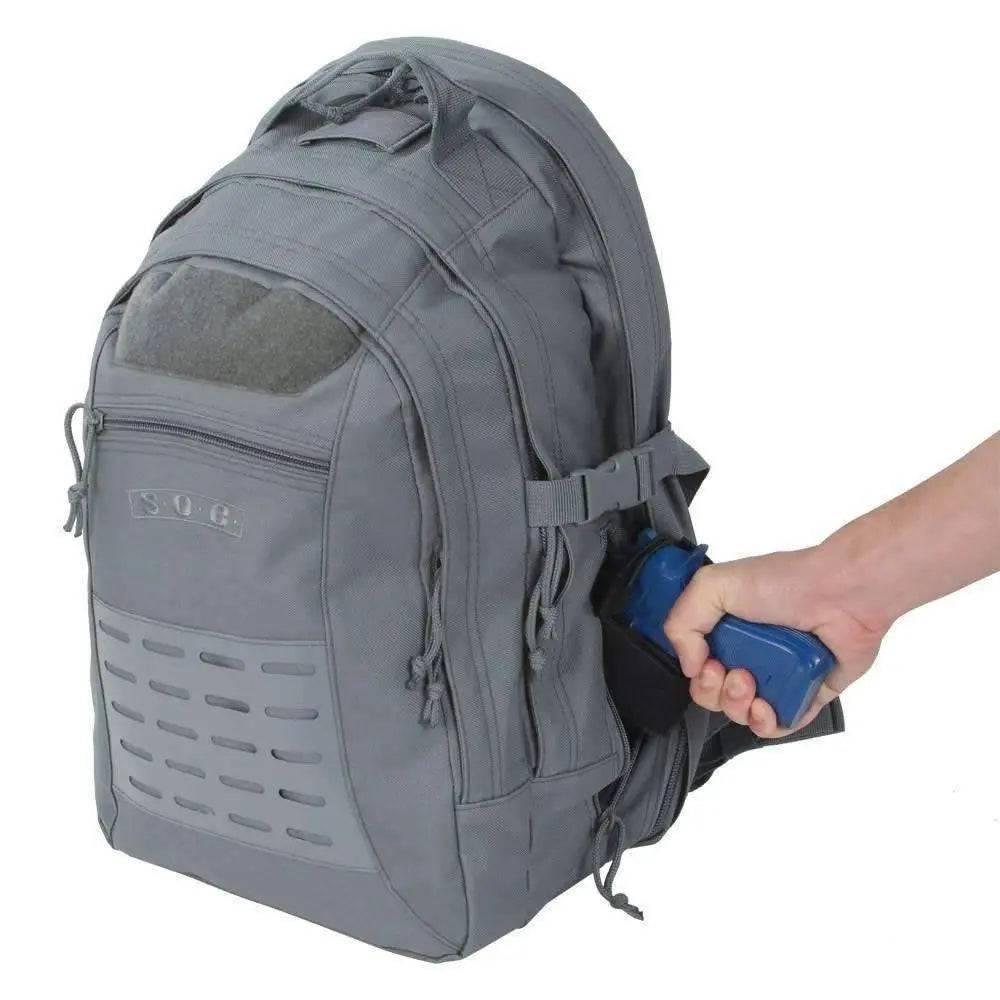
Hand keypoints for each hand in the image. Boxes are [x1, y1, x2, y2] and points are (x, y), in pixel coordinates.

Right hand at [663, 546, 886, 738]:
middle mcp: (749, 652)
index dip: (695, 673)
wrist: (842, 593)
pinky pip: (779, 724)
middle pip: (714, 694)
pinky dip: (768, 723)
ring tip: (751, 684)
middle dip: (714, 692)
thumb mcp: (714, 585)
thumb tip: (687, 665)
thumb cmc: (787, 581)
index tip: (704, 662)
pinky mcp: (805, 693)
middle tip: (730, 672)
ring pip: (742, 714)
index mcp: (726, 628)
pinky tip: (767, 708)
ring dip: (738, 707)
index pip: (695, 666)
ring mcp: (776, 675)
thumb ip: (681, 621)